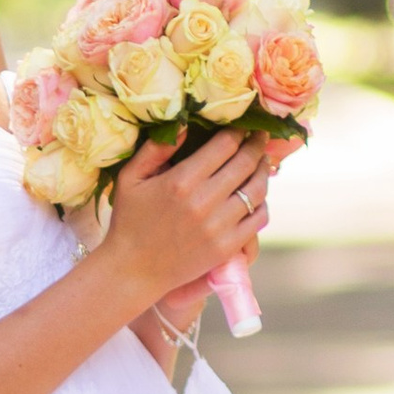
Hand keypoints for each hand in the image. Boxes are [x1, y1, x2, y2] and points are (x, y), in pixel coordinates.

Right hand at [103, 129, 268, 313]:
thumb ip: (155, 149)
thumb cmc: (129, 220)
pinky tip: (257, 196)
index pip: (224, 145)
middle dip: (257, 145)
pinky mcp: (227, 247)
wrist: (133, 270)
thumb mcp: (130, 178)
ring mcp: (219, 226)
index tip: (243, 126)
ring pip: (257, 190)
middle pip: (245, 163)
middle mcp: (204, 201)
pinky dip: (262, 203)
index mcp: (181, 181)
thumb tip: (184, 124)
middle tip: (260, 136)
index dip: (238, 131)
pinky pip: (258, 219)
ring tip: (263, 163)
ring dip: (264, 172)